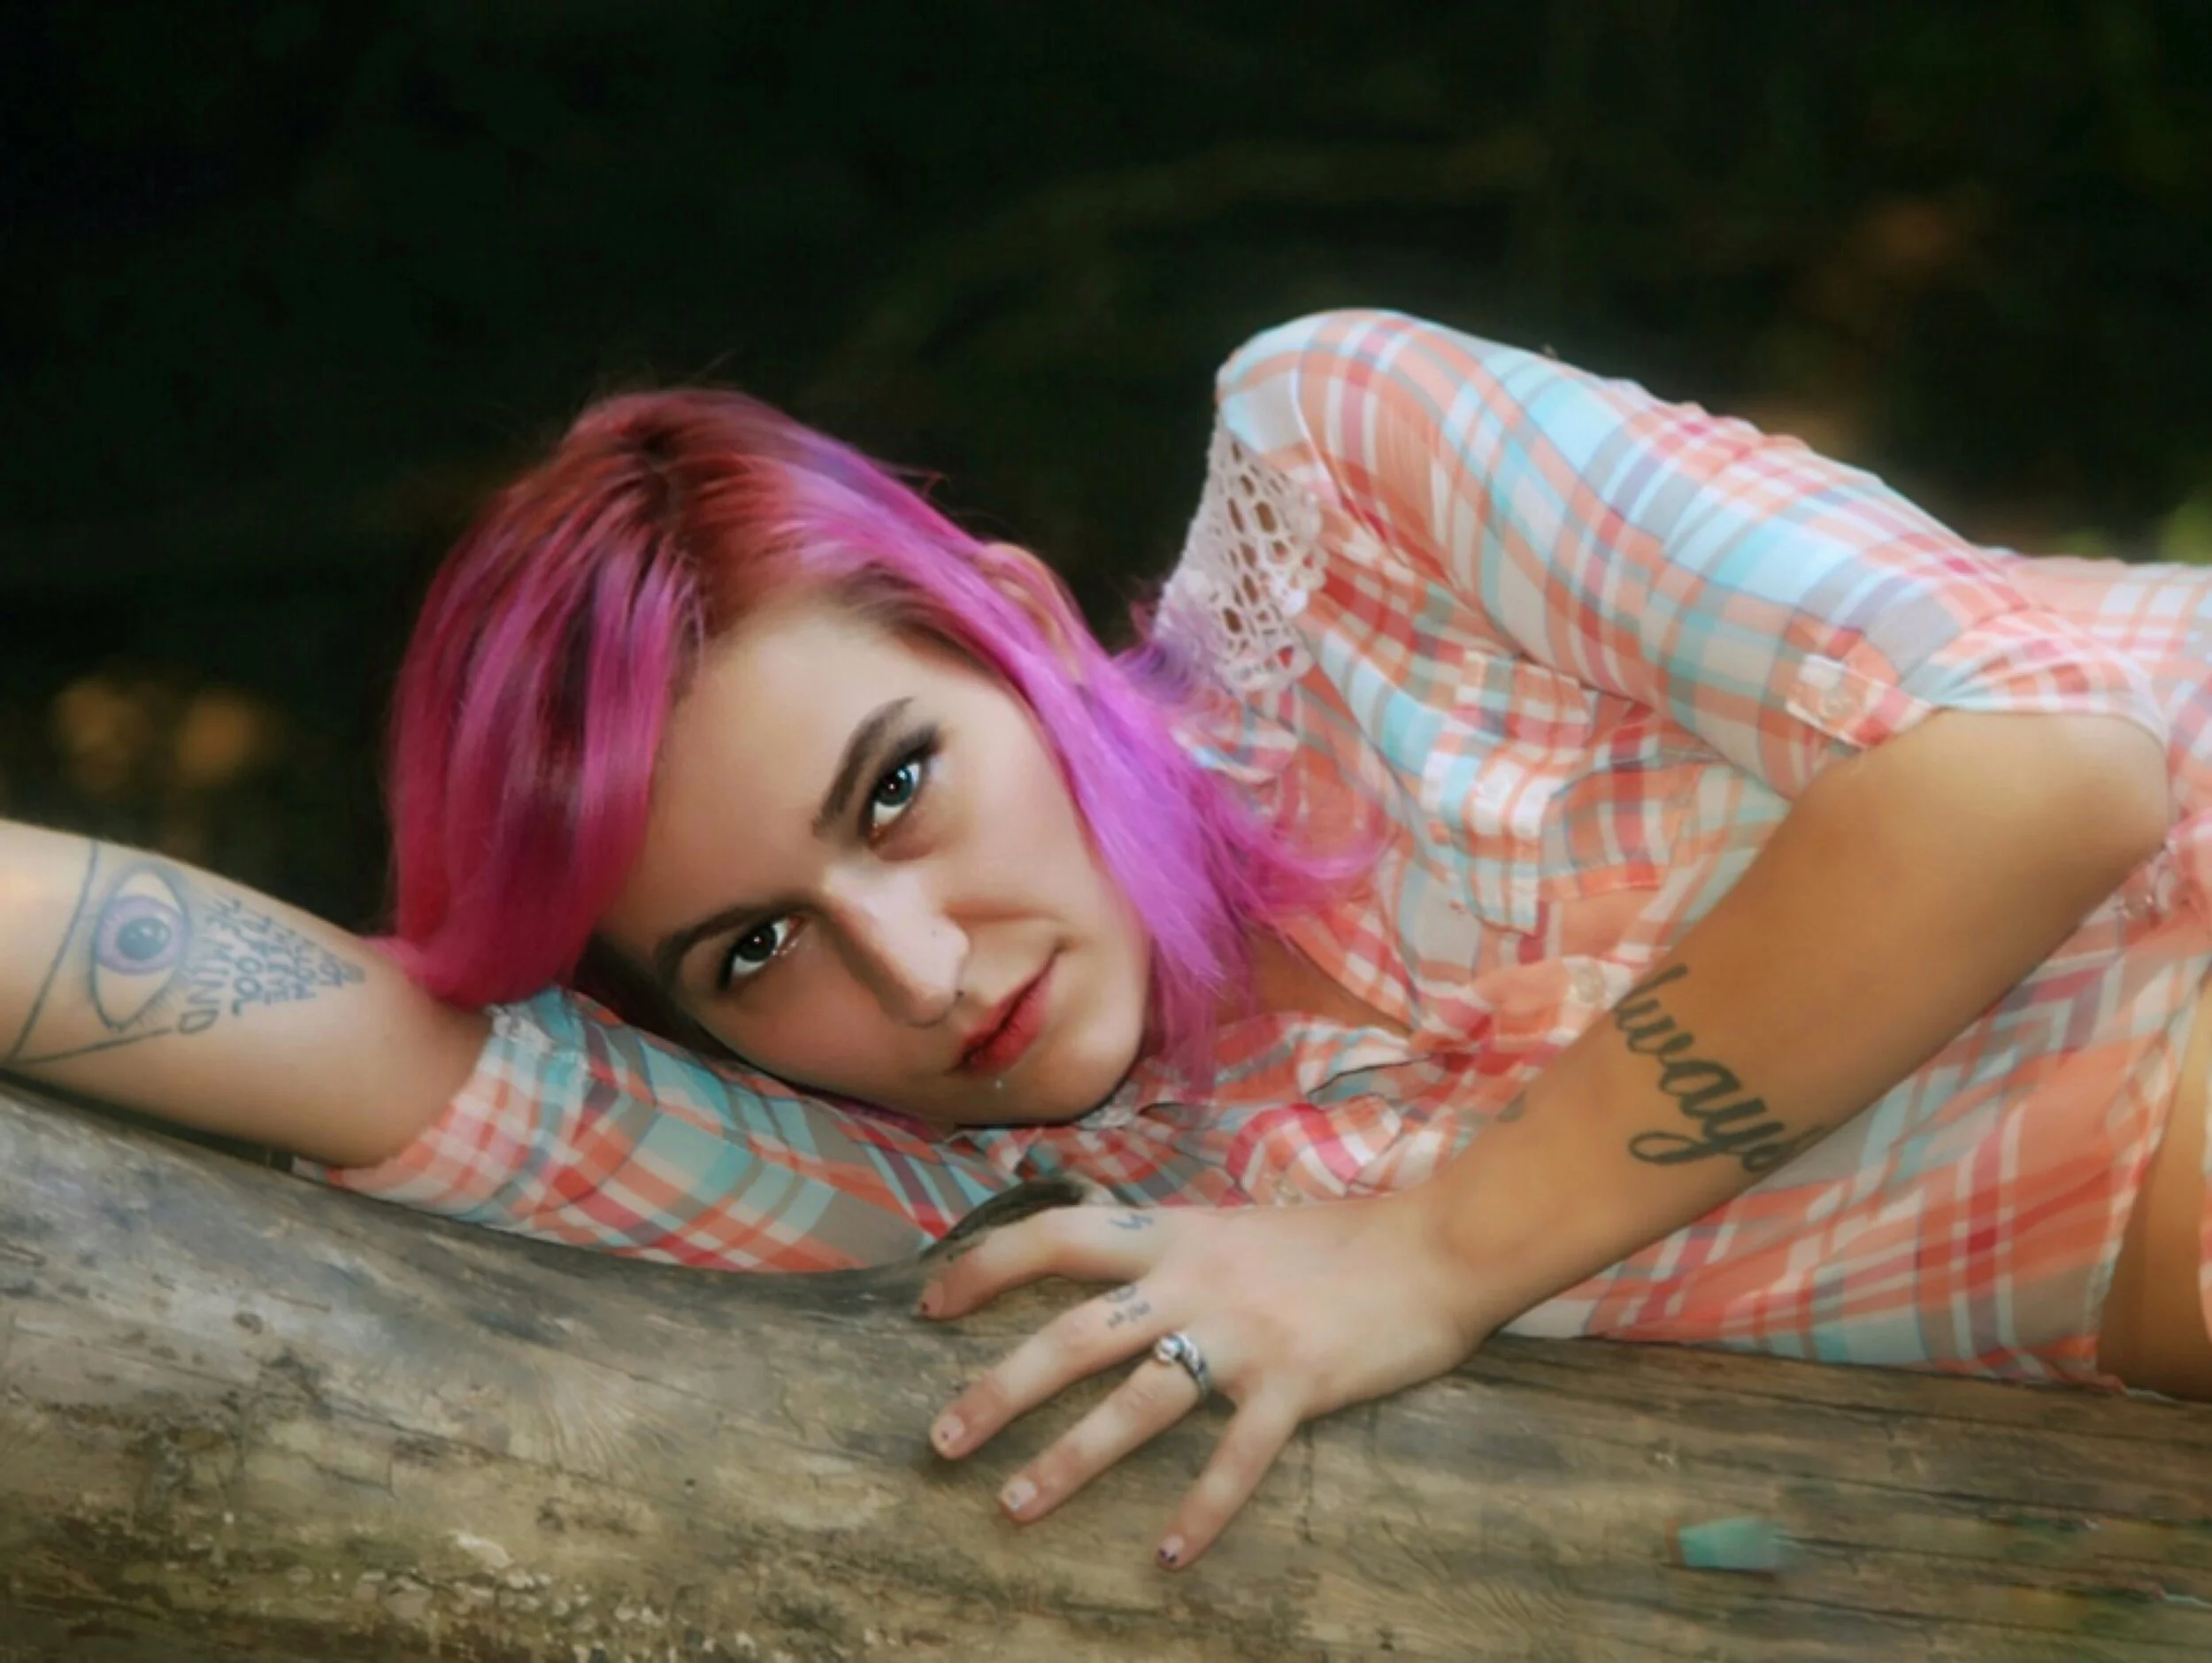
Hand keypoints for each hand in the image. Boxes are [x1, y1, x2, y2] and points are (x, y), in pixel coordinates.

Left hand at [916, 1187, 1494, 1568]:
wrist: (1435, 1246)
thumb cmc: (1335, 1242)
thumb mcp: (1233, 1226)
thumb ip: (1170, 1249)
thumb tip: (1107, 1262)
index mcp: (1173, 1236)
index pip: (1055, 1237)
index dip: (985, 1266)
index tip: (931, 1305)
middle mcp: (1194, 1281)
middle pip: (1073, 1336)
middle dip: (1000, 1388)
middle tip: (941, 1440)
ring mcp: (1242, 1335)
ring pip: (1137, 1402)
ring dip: (1069, 1458)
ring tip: (1013, 1505)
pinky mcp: (1295, 1385)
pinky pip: (1236, 1458)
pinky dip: (1200, 1510)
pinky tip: (1166, 1556)